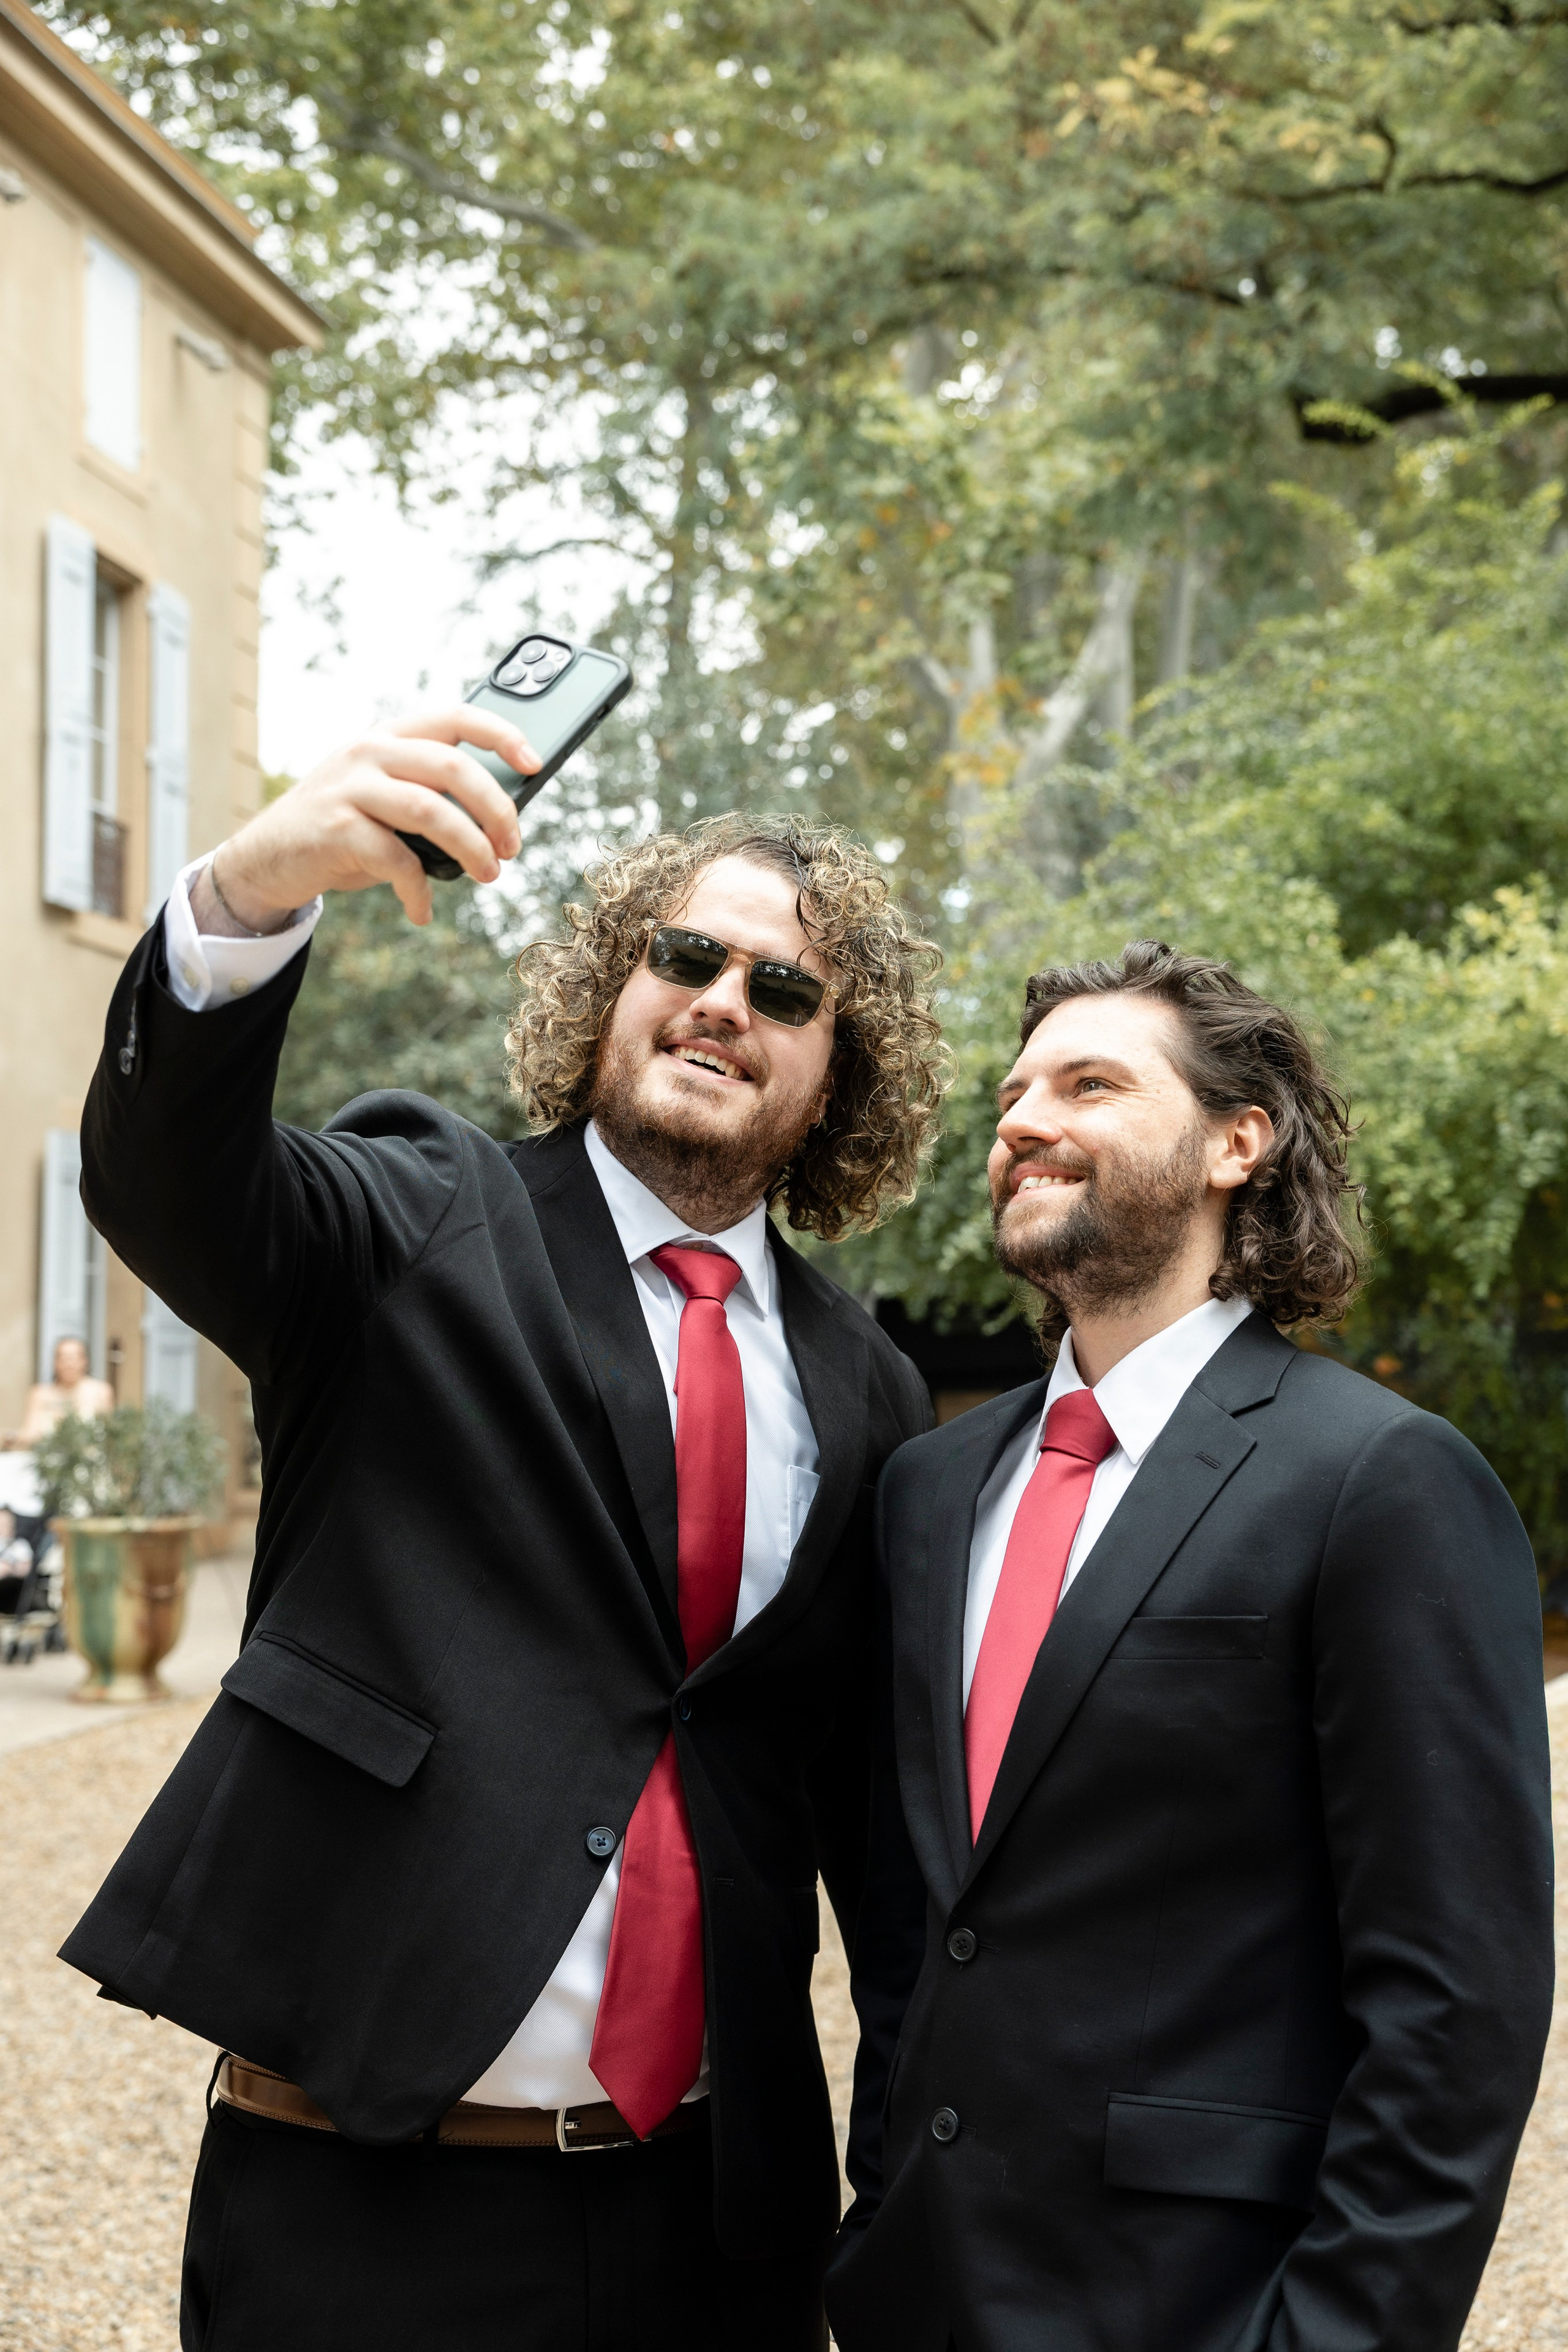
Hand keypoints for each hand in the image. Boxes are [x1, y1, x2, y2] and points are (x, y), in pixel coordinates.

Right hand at [194, 707, 538, 930]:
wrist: (267, 857)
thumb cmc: (344, 829)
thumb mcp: (387, 798)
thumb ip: (432, 795)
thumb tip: (503, 820)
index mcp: (390, 737)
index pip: (454, 717)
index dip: (501, 735)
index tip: (536, 763)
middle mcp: (369, 751)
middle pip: (452, 767)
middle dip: (495, 809)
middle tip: (512, 846)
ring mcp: (349, 787)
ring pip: (431, 810)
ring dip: (471, 848)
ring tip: (489, 875)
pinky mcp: (335, 828)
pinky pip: (396, 860)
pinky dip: (418, 891)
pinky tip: (421, 910)